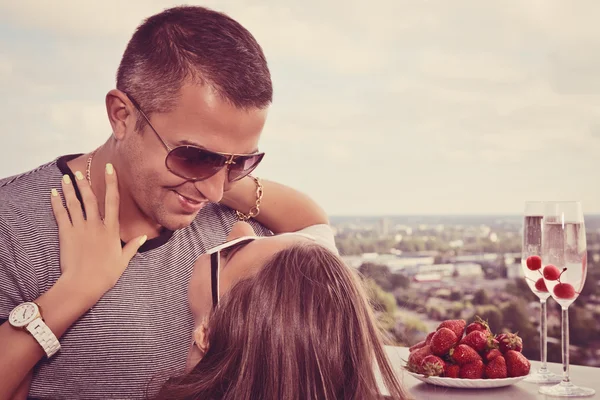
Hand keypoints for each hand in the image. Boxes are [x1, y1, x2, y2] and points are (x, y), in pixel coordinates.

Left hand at [50, 164, 146, 301]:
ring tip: (66, 177)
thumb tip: (144, 237)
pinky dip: (56, 202)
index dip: (111, 182)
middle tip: (80, 171)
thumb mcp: (123, 260)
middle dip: (85, 183)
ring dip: (70, 189)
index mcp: (111, 229)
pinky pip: (60, 214)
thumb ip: (133, 246)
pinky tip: (53, 193)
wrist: (84, 283)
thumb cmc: (106, 274)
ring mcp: (80, 228)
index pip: (113, 201)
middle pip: (91, 198)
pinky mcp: (66, 234)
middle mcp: (96, 224)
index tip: (109, 169)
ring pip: (74, 203)